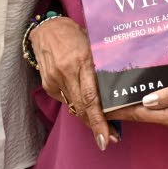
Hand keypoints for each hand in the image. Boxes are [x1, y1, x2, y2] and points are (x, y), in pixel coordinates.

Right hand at [30, 17, 116, 150]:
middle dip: (96, 126)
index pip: (91, 97)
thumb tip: (120, 88)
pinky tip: (87, 110)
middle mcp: (66, 72)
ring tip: (102, 130)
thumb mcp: (93, 45)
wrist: (47, 29)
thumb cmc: (76, 35)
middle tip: (109, 139)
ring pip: (74, 107)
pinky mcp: (48, 84)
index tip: (107, 136)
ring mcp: (55, 79)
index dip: (99, 120)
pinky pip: (66, 101)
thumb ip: (102, 66)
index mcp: (81, 60)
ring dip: (88, 119)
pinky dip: (77, 107)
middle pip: (82, 107)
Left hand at [116, 73, 167, 137]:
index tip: (105, 99)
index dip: (123, 106)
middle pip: (147, 113)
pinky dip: (160, 101)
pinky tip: (155, 88)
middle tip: (113, 83)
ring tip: (129, 81)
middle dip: (130, 100)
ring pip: (158, 111)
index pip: (142, 113)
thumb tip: (147, 100)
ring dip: (145, 99)